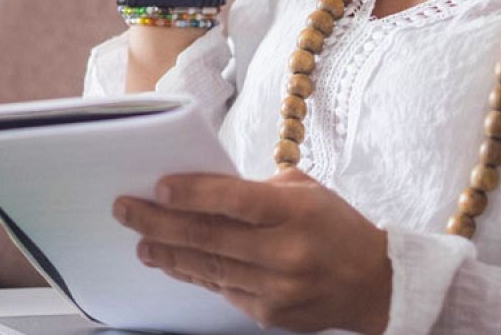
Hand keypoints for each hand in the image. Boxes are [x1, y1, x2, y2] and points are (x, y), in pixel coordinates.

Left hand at [112, 167, 391, 333]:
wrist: (374, 284)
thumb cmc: (335, 227)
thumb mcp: (306, 192)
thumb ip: (258, 190)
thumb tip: (204, 189)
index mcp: (296, 212)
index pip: (235, 200)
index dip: (193, 194)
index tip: (158, 187)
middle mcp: (285, 252)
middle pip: (210, 237)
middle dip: (160, 223)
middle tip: (126, 210)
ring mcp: (276, 288)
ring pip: (208, 268)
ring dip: (168, 254)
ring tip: (141, 241)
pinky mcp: (269, 313)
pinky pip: (221, 290)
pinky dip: (194, 274)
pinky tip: (173, 263)